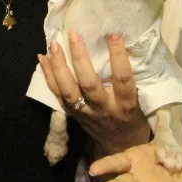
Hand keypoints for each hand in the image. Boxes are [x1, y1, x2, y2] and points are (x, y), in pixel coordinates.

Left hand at [37, 32, 149, 154]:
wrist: (122, 146)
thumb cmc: (134, 117)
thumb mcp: (139, 100)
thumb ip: (129, 79)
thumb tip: (120, 43)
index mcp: (125, 104)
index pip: (122, 79)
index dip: (118, 57)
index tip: (114, 35)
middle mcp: (104, 109)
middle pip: (89, 84)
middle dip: (79, 59)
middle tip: (74, 35)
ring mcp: (85, 113)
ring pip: (68, 91)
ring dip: (59, 66)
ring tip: (54, 44)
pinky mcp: (72, 115)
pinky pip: (56, 95)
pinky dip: (48, 75)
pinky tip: (42, 57)